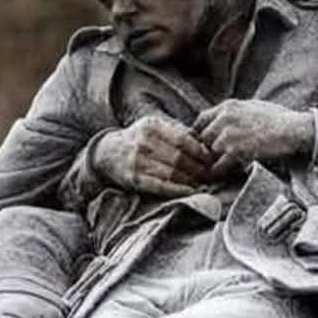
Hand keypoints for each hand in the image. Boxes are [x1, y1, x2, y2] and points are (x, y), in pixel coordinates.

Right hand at [93, 115, 214, 196]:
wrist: (107, 153)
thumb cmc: (138, 139)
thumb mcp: (155, 126)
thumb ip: (177, 130)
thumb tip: (203, 140)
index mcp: (152, 126)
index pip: (182, 139)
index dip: (199, 151)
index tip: (210, 158)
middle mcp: (143, 142)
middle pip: (178, 158)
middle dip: (197, 167)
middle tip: (210, 173)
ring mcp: (137, 161)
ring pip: (172, 172)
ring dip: (190, 180)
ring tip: (202, 182)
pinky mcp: (134, 178)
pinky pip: (160, 186)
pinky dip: (177, 190)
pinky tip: (190, 191)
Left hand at [193, 99, 314, 177]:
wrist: (292, 129)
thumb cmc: (279, 119)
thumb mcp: (253, 106)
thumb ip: (235, 112)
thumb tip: (227, 118)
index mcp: (228, 106)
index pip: (202, 118)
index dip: (202, 132)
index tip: (207, 142)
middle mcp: (224, 118)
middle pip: (204, 137)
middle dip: (209, 147)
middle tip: (217, 157)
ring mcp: (228, 134)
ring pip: (210, 151)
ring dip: (216, 159)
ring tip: (223, 165)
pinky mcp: (235, 150)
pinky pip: (219, 165)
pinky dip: (221, 171)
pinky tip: (227, 173)